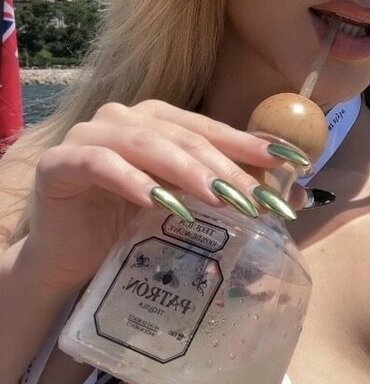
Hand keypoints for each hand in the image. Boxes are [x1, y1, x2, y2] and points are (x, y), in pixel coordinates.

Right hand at [21, 100, 299, 294]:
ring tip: (217, 199)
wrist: (73, 265)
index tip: (293, 164)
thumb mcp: (190, 209)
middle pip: (184, 137)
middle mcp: (123, 118)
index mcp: (157, 120)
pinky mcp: (59, 164)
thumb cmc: (131, 232)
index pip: (212, 129)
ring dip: (186, 171)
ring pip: (146, 144)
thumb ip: (233, 195)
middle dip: (226, 168)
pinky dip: (130, 180)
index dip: (252, 145)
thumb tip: (297, 194)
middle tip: (256, 200)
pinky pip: (98, 164)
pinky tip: (156, 201)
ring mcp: (87, 136)